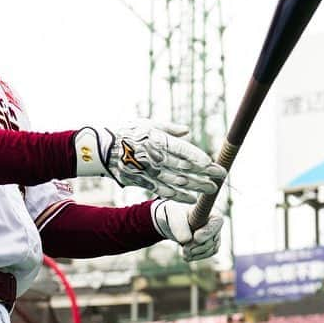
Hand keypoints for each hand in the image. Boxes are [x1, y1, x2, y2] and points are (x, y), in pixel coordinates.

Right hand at [74, 120, 225, 202]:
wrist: (102, 150)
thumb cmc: (128, 133)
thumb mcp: (148, 124)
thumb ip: (169, 128)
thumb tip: (187, 131)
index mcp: (158, 140)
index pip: (182, 151)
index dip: (198, 158)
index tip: (213, 163)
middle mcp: (155, 157)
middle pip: (185, 168)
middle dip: (205, 173)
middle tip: (221, 177)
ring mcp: (149, 172)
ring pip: (177, 182)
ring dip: (196, 187)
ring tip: (212, 191)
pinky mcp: (144, 182)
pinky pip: (164, 191)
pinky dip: (179, 196)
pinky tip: (192, 199)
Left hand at [152, 199, 222, 261]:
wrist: (171, 224)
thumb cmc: (173, 215)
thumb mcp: (173, 216)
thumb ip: (179, 225)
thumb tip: (186, 240)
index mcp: (208, 211)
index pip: (217, 221)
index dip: (208, 232)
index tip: (196, 238)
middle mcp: (215, 223)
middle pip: (212, 240)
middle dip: (197, 246)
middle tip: (184, 248)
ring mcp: (215, 234)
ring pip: (210, 249)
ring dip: (195, 253)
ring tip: (183, 250)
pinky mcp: (211, 245)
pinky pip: (207, 254)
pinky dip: (196, 256)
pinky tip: (186, 254)